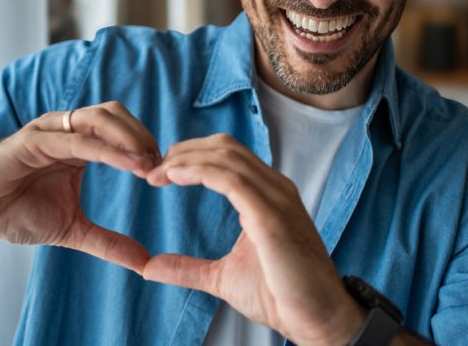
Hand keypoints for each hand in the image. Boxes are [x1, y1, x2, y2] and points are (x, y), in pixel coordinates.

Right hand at [0, 101, 160, 273]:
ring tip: (149, 163)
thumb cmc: (13, 212)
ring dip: (128, 138)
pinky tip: (126, 164)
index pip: (121, 129)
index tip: (167, 172)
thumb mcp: (70, 229)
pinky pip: (74, 139)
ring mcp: (48, 131)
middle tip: (163, 166)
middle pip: (114, 115)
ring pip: (98, 119)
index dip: (145, 145)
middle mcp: (65, 130)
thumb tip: (143, 262)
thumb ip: (106, 242)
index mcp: (77, 144)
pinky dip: (104, 149)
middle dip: (142, 136)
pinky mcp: (30, 140)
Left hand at [142, 134, 364, 345]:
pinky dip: (201, 172)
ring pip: (226, 156)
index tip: (158, 174)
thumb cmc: (280, 296)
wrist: (319, 320)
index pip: (226, 154)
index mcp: (268, 194)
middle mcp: (274, 188)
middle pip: (223, 146)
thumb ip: (187, 268)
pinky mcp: (272, 217)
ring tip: (158, 173)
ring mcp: (276, 199)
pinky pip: (233, 180)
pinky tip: (176, 176)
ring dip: (186, 159)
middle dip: (183, 151)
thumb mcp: (223, 278)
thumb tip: (148, 268)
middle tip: (152, 171)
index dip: (189, 156)